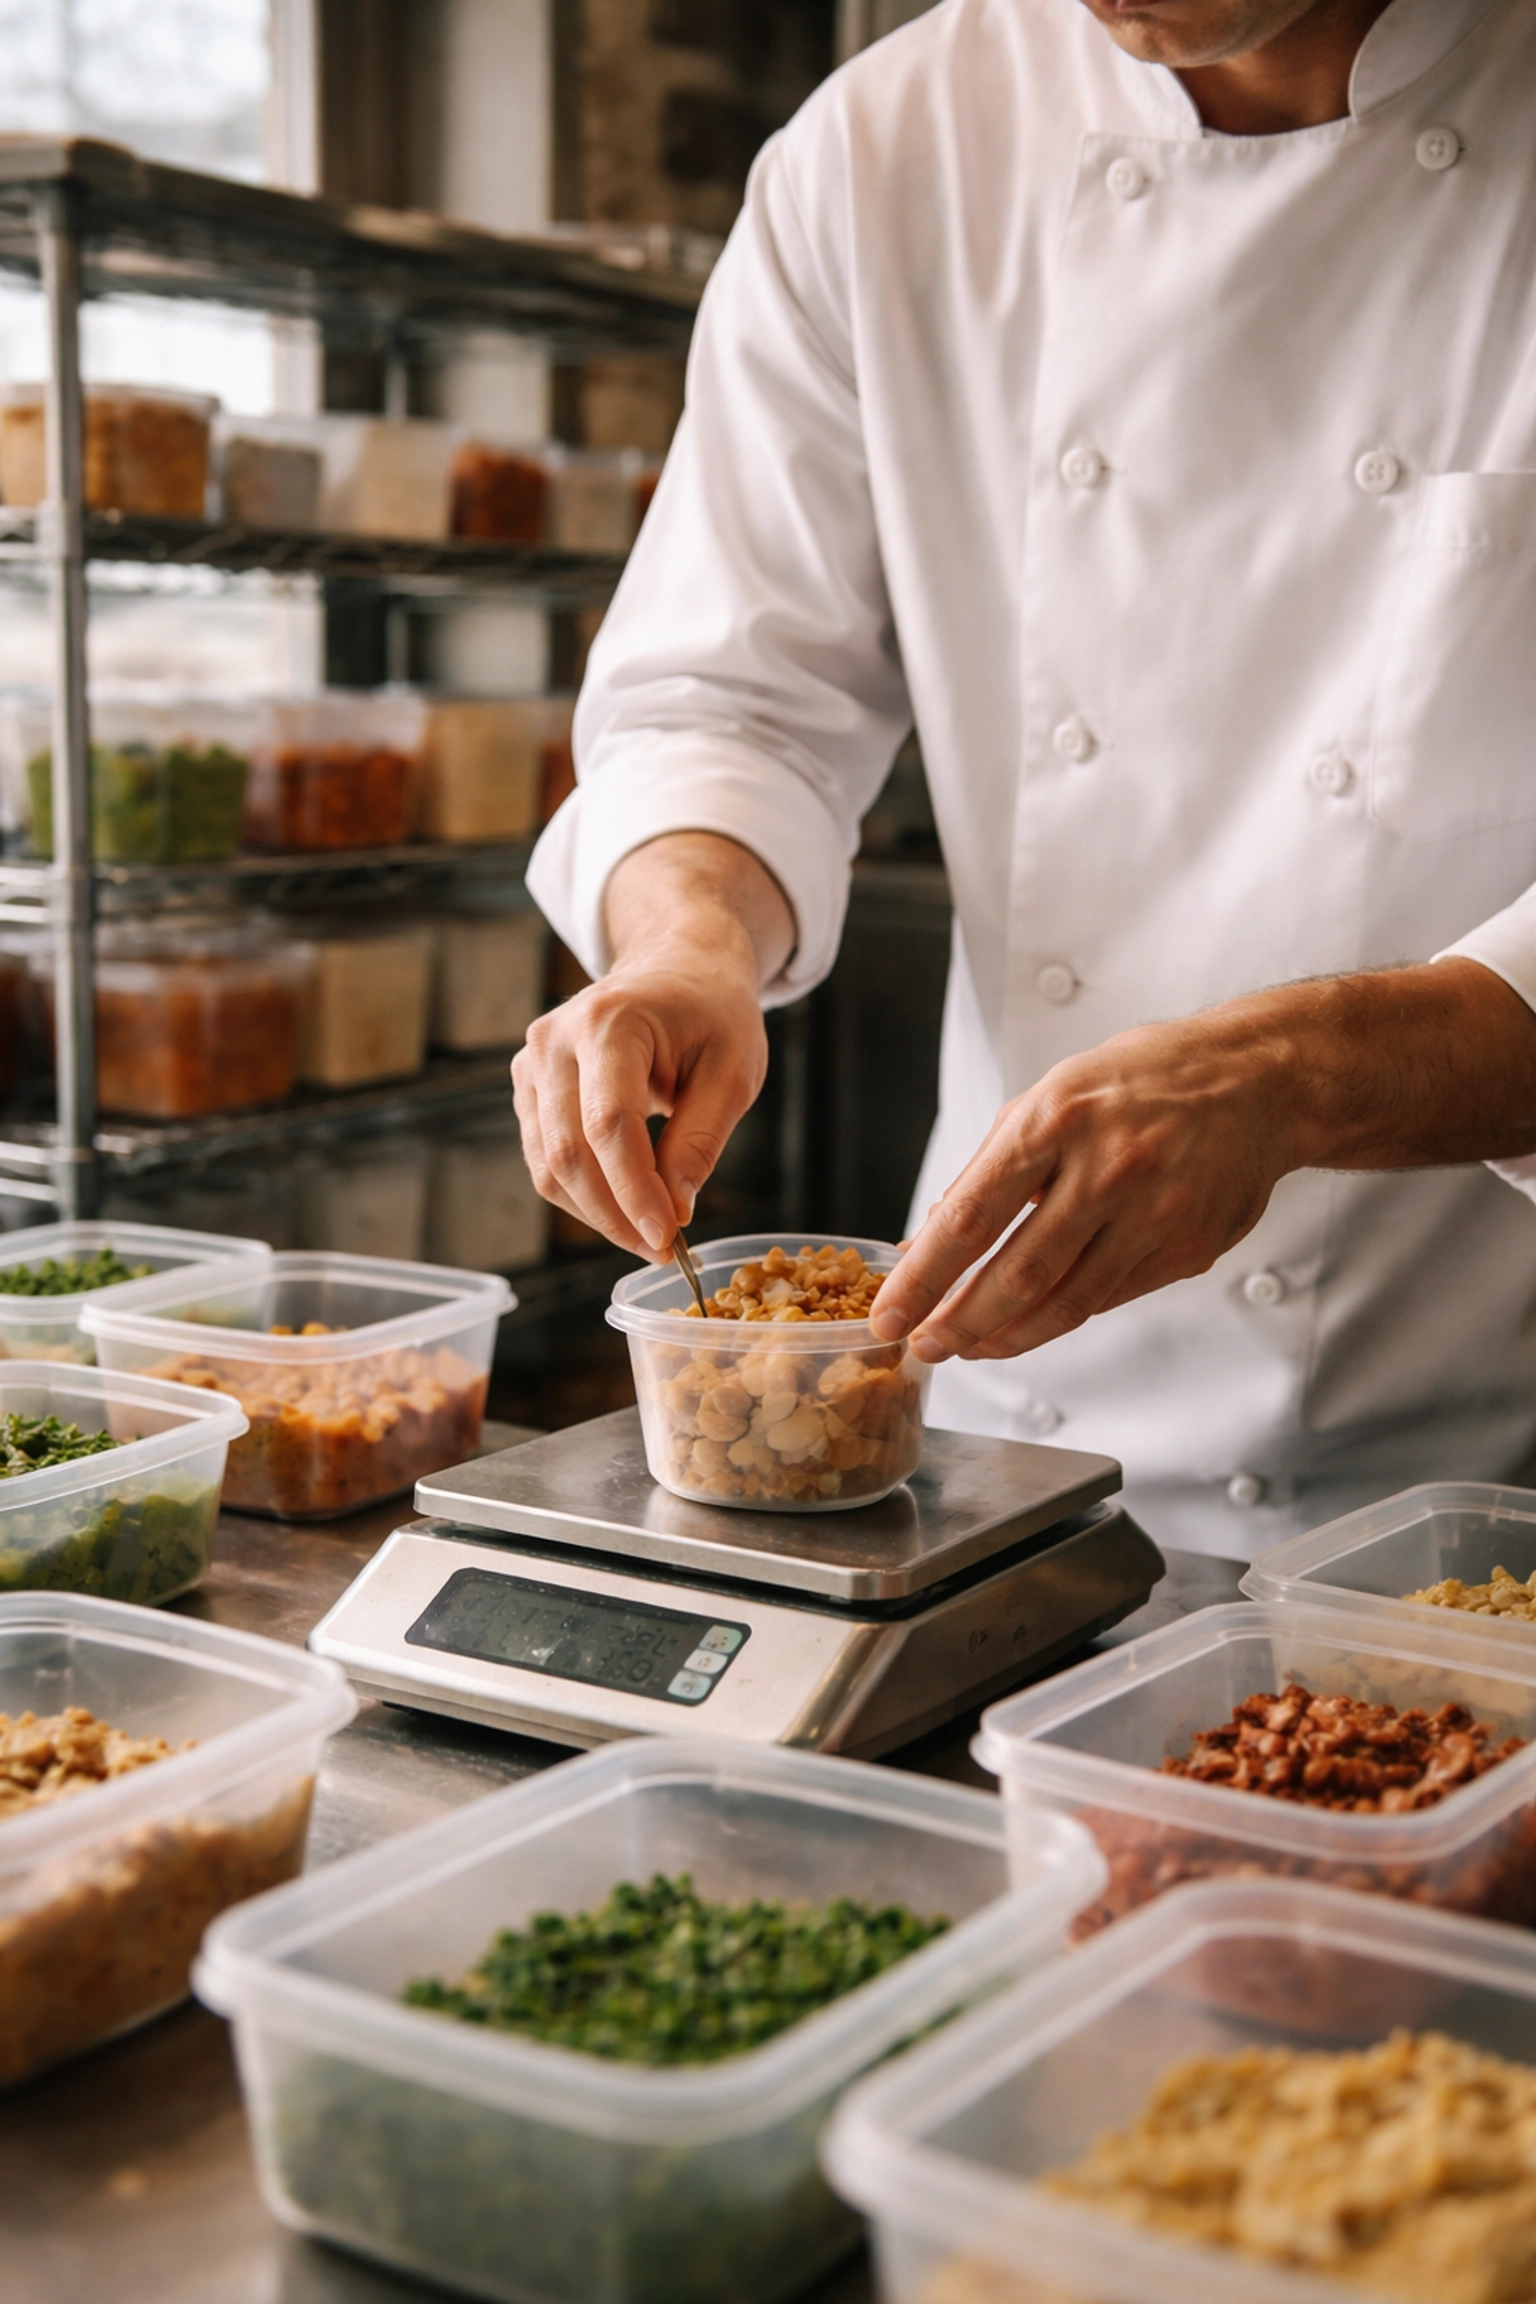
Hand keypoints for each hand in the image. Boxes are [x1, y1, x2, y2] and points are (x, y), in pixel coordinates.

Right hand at [513, 944, 767, 1257]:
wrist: (677, 968)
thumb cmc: (712, 1012)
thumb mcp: (733, 1071)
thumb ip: (701, 1140)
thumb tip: (674, 1210)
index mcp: (609, 1022)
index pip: (608, 1124)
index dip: (633, 1191)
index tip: (667, 1238)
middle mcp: (554, 1041)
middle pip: (569, 1153)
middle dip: (616, 1215)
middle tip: (663, 1249)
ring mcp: (531, 1063)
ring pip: (549, 1166)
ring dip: (598, 1214)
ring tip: (650, 1234)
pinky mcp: (529, 1088)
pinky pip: (546, 1159)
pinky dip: (584, 1195)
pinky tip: (625, 1207)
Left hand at [869, 960, 1535, 1363]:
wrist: (1255, 1082)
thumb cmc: (1139, 1083)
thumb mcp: (1051, 1097)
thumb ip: (993, 1170)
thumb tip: (932, 1241)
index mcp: (1055, 1120)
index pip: (970, 1218)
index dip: (922, 1278)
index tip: (889, 1315)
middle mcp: (1105, 1168)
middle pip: (1016, 1275)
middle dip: (958, 1323)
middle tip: (924, 1346)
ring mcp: (1153, 1214)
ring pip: (1064, 1302)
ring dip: (1005, 1337)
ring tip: (968, 1347)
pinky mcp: (1186, 1248)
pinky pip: (1108, 1298)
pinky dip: (1059, 1320)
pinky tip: (1027, 1328)